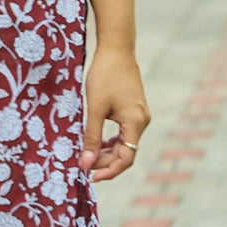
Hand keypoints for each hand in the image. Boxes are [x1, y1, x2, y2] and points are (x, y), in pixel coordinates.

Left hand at [81, 46, 149, 181]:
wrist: (116, 49)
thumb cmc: (104, 76)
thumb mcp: (95, 108)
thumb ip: (91, 137)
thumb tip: (86, 163)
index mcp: (135, 123)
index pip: (126, 158)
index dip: (108, 171)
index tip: (90, 177)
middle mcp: (142, 122)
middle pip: (126, 153)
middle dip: (105, 162)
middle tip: (83, 166)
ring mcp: (140, 116)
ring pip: (125, 144)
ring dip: (107, 152)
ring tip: (87, 157)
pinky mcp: (134, 110)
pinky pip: (124, 133)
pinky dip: (111, 141)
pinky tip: (97, 143)